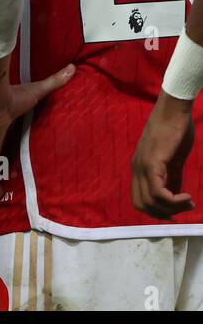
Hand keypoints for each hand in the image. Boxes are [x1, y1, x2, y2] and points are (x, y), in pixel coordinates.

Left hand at [0, 63, 74, 194]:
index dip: (11, 151)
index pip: (8, 141)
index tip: (17, 160)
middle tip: (15, 181)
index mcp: (5, 127)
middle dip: (4, 168)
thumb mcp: (37, 92)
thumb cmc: (13, 96)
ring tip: (6, 193)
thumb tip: (72, 67)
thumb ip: (54, 81)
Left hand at [132, 93, 195, 218]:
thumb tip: (176, 195)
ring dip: (172, 208)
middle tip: (184, 206)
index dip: (157, 211)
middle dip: (164, 213)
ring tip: (188, 201)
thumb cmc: (175, 131)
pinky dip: (173, 200)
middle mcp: (136, 168)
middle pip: (141, 205)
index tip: (177, 210)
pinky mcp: (152, 162)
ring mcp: (142, 165)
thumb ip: (172, 177)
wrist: (174, 110)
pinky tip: (187, 196)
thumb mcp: (173, 160)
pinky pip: (158, 192)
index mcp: (139, 168)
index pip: (139, 199)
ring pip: (149, 202)